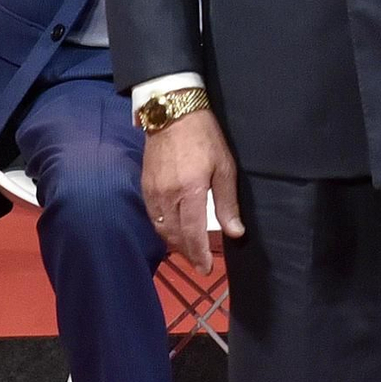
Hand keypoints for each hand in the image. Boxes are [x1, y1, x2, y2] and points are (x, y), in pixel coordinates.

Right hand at [142, 107, 244, 274]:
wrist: (172, 112)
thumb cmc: (204, 136)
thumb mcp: (224, 166)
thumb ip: (227, 202)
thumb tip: (235, 232)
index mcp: (190, 191)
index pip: (192, 233)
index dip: (199, 254)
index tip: (206, 269)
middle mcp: (168, 196)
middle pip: (175, 236)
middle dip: (188, 253)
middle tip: (200, 263)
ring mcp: (153, 192)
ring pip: (161, 229)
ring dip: (174, 243)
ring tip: (188, 250)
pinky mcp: (145, 186)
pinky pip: (152, 216)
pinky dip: (162, 229)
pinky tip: (172, 230)